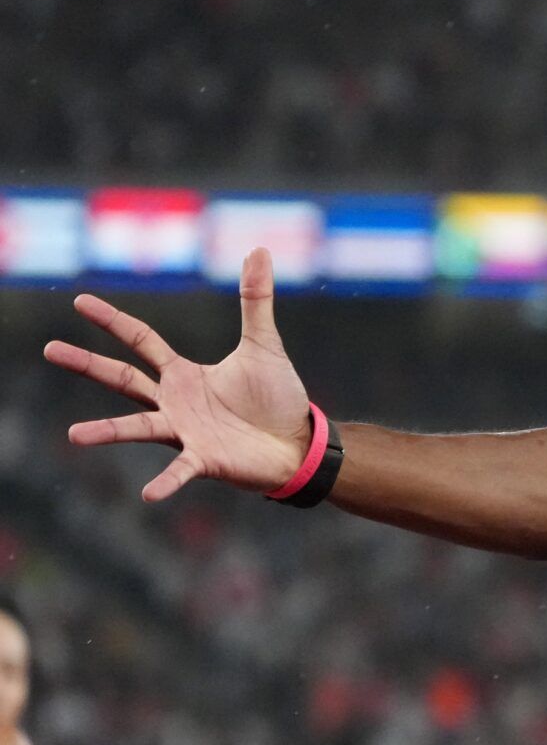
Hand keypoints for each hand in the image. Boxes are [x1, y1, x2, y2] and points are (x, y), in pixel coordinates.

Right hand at [46, 248, 314, 500]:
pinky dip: (166, 482)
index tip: (79, 301)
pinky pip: (180, 470)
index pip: (140, 340)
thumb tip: (259, 249)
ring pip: (138, 428)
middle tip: (50, 350)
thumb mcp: (264, 344)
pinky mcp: (205, 459)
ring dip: (108, 432)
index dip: (112, 320)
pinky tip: (148, 494)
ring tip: (75, 436)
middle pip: (123, 379)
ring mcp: (185, 432)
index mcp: (184, 374)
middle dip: (87, 365)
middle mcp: (175, 403)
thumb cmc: (277, 398)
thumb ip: (256, 300)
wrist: (299, 442)